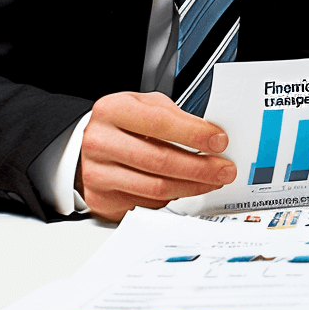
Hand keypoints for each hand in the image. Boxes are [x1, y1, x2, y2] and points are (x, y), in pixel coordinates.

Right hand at [77, 91, 236, 221]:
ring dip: (192, 186)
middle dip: (200, 167)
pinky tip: (185, 188)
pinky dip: (172, 197)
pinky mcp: (103, 199)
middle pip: (160, 161)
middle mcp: (100, 142)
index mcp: (112, 111)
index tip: (219, 140)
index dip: (194, 134)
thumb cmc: (120, 124)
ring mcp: (98, 174)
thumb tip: (211, 137)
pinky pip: (147, 203)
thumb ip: (175, 117)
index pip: (160, 123)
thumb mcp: (143, 106)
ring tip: (213, 180)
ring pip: (156, 187)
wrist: (84, 146)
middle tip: (224, 169)